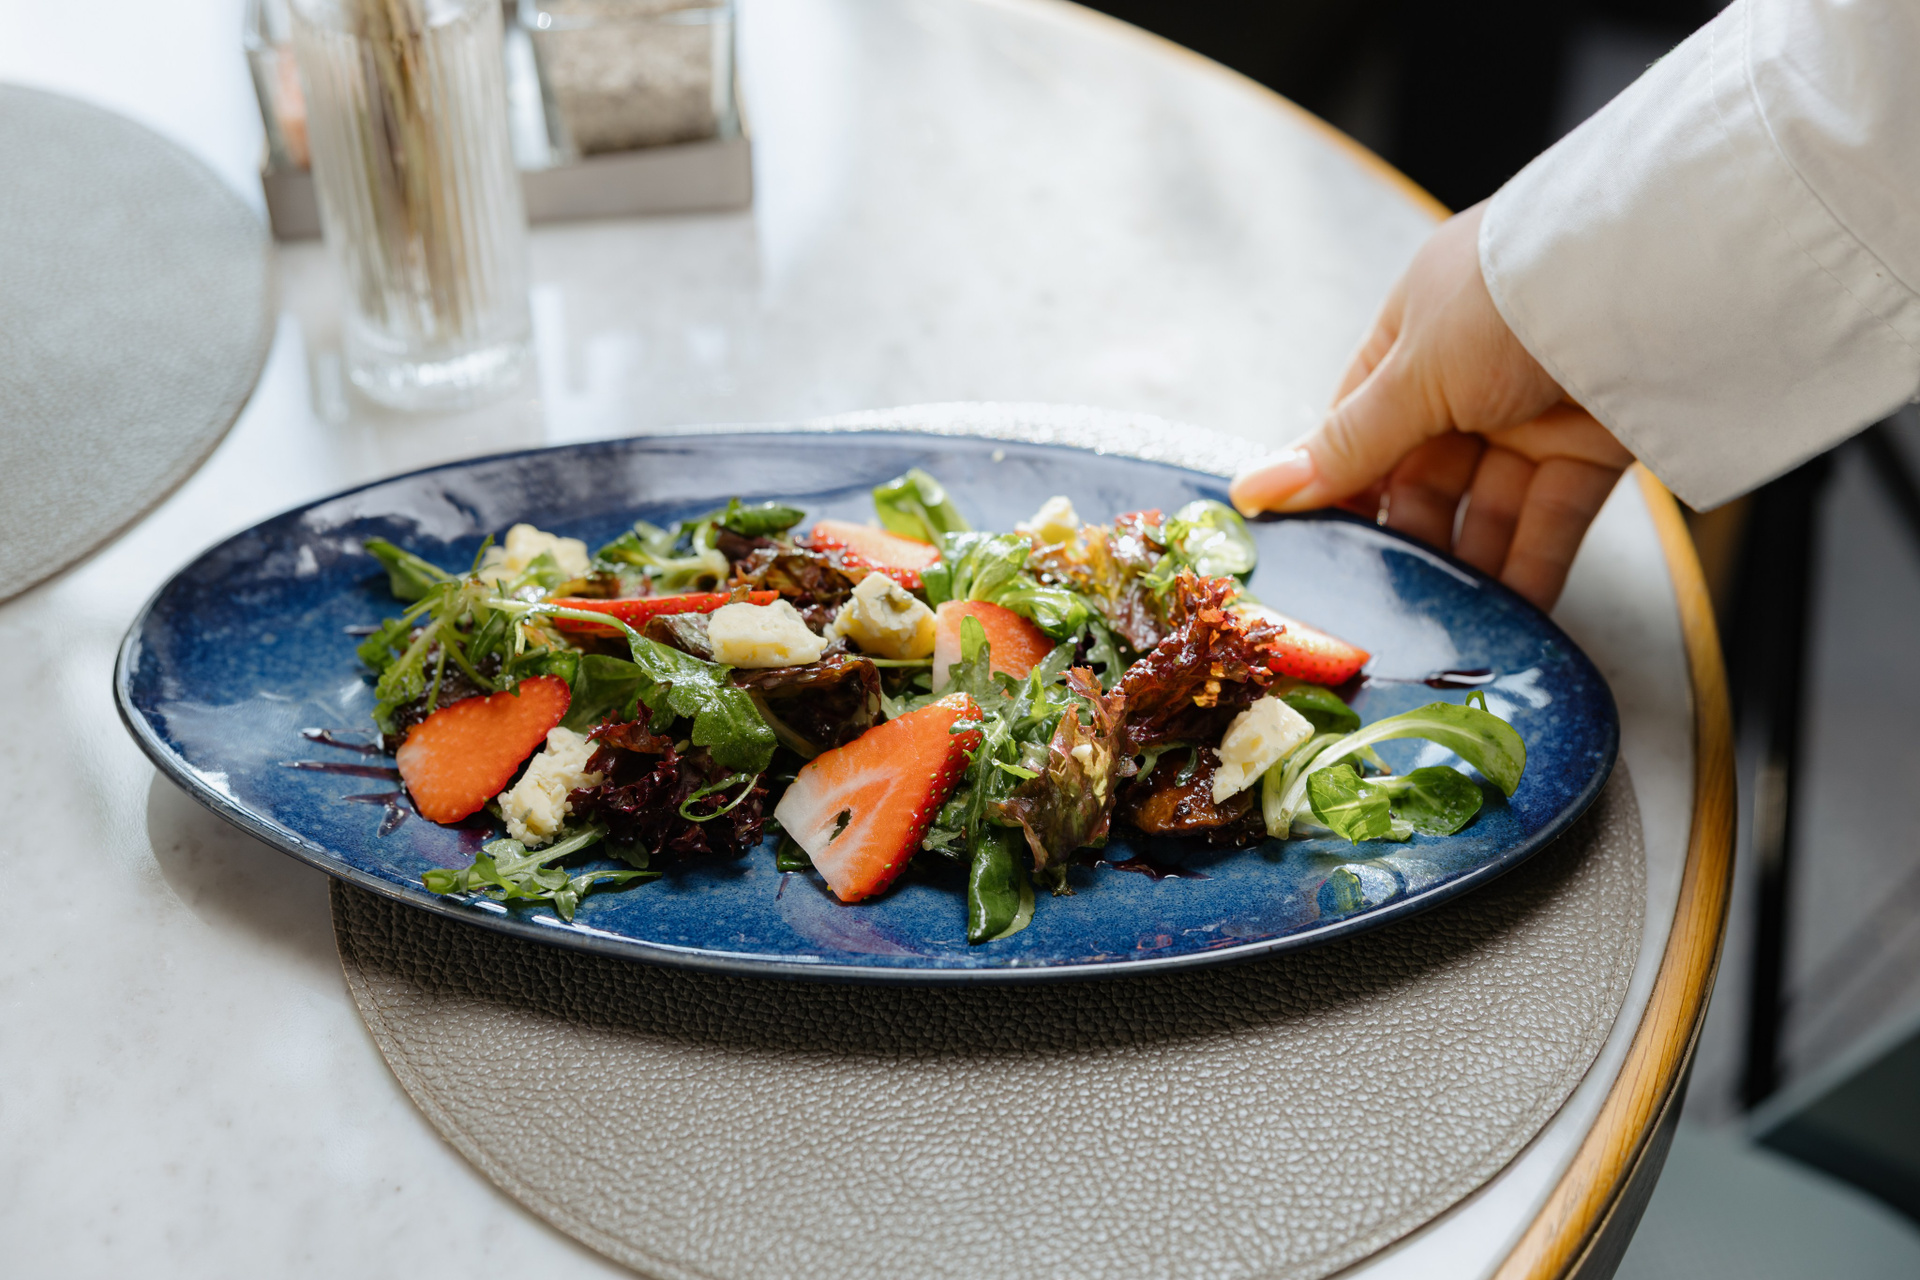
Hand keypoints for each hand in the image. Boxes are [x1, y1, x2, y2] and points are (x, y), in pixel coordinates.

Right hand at [1228, 203, 1633, 610]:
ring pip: (1483, 511)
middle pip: (1419, 480)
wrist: (1653, 274)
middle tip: (1371, 608)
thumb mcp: (1412, 374)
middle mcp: (1467, 379)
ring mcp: (1529, 418)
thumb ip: (1343, 445)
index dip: (1335, 493)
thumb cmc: (1509, 300)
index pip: (1358, 431)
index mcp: (1412, 339)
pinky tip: (1500, 621)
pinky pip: (1547, 525)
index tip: (1310, 557)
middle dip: (1400, 541)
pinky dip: (1526, 573)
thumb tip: (1250, 491)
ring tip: (1434, 631)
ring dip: (1462, 568)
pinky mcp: (1591, 452)